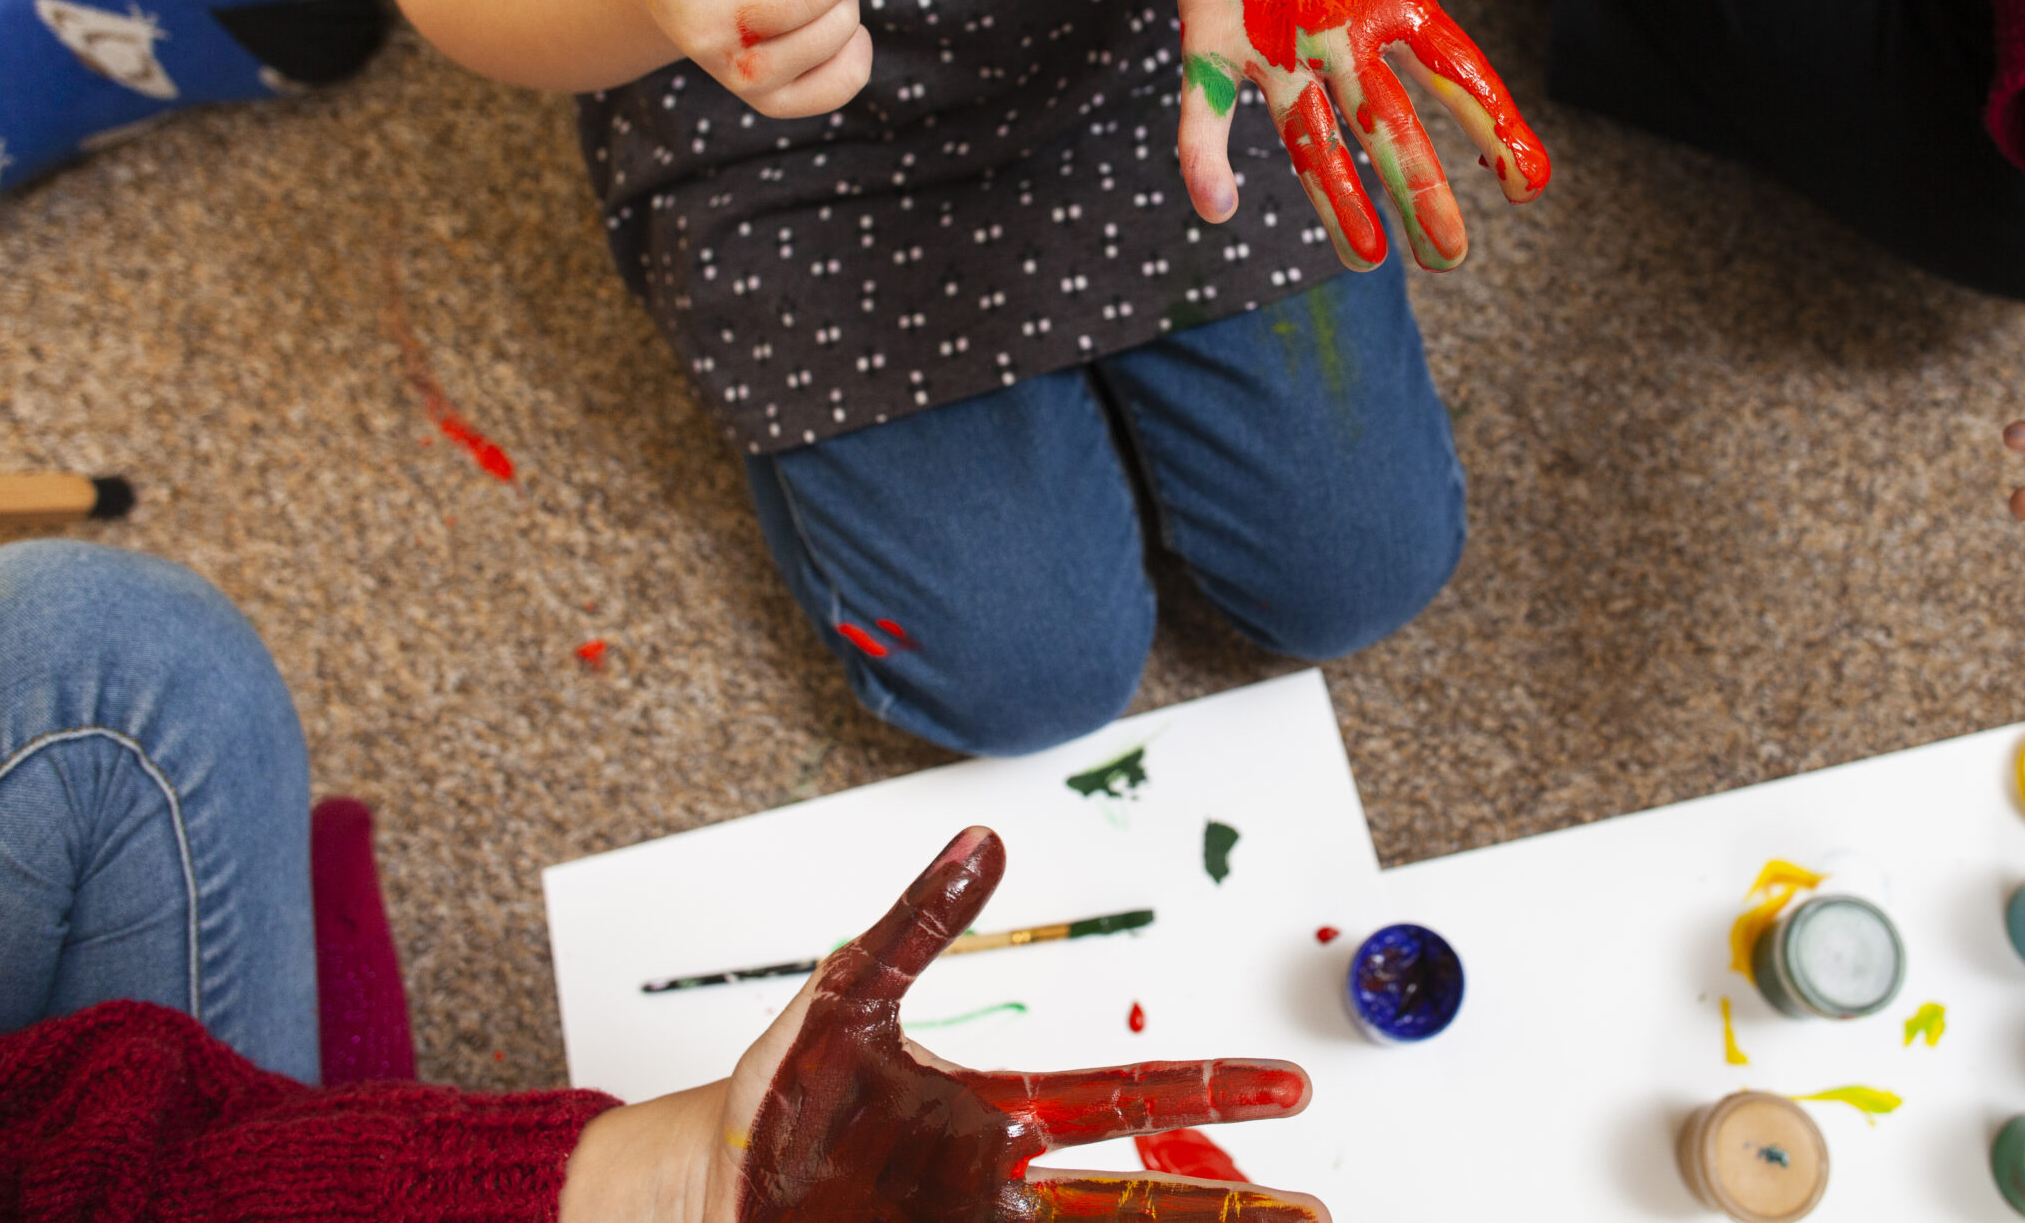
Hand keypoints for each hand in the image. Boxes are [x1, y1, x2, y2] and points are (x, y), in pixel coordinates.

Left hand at [559, 827, 1327, 1222]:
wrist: (706, 1188)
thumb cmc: (782, 1094)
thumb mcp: (843, 1000)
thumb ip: (916, 928)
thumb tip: (983, 839)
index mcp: (1000, 1112)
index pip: (1128, 1098)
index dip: (1213, 1091)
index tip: (1295, 1089)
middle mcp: (1003, 1185)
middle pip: (1142, 1201)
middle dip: (1229, 1212)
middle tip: (1318, 1211)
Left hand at [1173, 0, 1575, 271]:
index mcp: (1393, 8)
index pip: (1454, 75)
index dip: (1493, 125)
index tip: (1528, 187)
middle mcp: (1339, 45)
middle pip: (1387, 122)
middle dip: (1418, 188)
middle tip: (1449, 255)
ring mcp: (1276, 52)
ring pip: (1309, 135)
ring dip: (1332, 198)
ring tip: (1364, 260)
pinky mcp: (1213, 45)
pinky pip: (1207, 104)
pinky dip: (1204, 154)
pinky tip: (1214, 207)